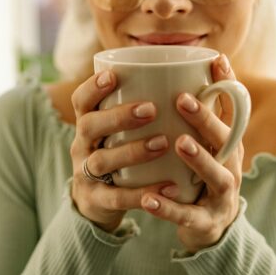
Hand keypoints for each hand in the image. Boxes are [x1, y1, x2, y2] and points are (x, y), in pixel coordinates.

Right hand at [69, 70, 178, 231]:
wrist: (98, 203)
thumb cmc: (120, 153)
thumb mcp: (119, 131)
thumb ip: (140, 105)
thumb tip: (194, 70)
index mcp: (88, 123)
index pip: (81, 101)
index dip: (92, 87)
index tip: (113, 75)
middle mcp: (81, 146)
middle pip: (89, 126)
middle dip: (118, 116)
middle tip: (151, 109)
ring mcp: (85, 174)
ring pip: (102, 161)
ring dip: (132, 151)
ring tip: (163, 143)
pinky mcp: (97, 201)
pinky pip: (118, 197)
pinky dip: (143, 192)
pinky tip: (169, 186)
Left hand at [140, 54, 246, 253]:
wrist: (208, 227)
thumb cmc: (199, 174)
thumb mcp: (203, 143)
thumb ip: (191, 113)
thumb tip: (171, 69)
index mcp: (229, 143)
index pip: (236, 110)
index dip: (229, 85)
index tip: (217, 59)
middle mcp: (232, 165)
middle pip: (226, 140)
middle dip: (206, 118)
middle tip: (182, 98)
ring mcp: (222, 195)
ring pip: (216, 176)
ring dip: (199, 159)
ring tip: (179, 143)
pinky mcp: (206, 222)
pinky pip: (187, 215)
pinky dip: (168, 208)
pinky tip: (148, 199)